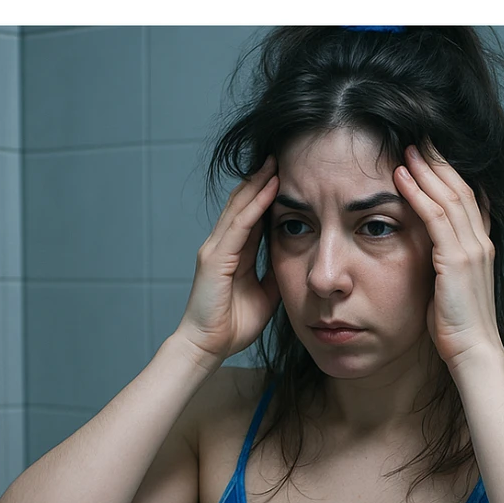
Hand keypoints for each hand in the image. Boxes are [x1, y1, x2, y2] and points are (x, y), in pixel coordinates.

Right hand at [176, 157, 280, 363]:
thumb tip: (295, 258)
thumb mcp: (265, 294)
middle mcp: (221, 245)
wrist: (208, 346)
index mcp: (233, 254)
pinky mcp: (215, 258)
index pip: (250, 215)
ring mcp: (216, 249)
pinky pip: (239, 225)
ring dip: (258, 184)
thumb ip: (274, 273)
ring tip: (276, 163)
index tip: (288, 177)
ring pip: (239, 207)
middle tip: (281, 156)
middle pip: (242, 203)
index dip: (266, 195)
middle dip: (261, 180)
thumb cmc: (233, 325)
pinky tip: (269, 188)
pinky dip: (254, 205)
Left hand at [392, 145, 501, 368]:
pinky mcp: (457, 260)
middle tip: (417, 138)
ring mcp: (472, 250)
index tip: (431, 154)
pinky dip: (418, 194)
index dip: (450, 174)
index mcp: (481, 248)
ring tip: (406, 149)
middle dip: (438, 162)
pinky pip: (435, 218)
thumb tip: (428, 255)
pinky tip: (401, 179)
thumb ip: (444, 265)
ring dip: (426, 171)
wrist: (473, 351)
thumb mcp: (451, 289)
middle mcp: (480, 243)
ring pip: (449, 197)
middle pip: (461, 189)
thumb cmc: (457, 328)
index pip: (469, 199)